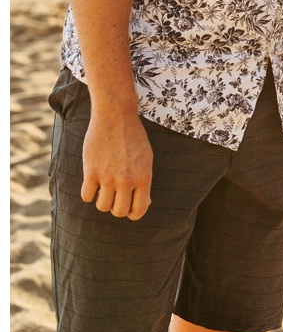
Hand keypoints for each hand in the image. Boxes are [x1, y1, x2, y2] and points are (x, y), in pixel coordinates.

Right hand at [82, 105, 153, 219]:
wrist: (116, 117)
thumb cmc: (133, 138)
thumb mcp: (146, 158)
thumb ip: (143, 180)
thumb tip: (145, 202)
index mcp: (144, 177)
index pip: (139, 209)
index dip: (133, 213)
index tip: (129, 209)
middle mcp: (126, 180)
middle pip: (119, 211)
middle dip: (117, 208)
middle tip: (116, 197)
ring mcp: (108, 177)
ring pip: (102, 206)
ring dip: (103, 201)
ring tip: (105, 188)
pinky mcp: (91, 172)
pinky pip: (87, 196)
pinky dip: (89, 193)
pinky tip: (93, 183)